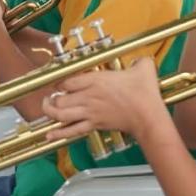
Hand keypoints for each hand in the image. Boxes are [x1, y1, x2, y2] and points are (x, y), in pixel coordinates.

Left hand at [43, 58, 167, 140]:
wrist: (147, 116)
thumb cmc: (145, 93)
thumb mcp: (144, 69)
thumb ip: (140, 61)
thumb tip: (143, 60)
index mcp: (96, 80)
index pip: (67, 80)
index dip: (59, 82)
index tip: (59, 82)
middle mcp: (88, 96)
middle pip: (59, 99)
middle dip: (51, 98)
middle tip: (50, 97)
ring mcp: (90, 112)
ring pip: (61, 114)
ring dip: (50, 112)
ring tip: (48, 108)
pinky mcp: (94, 125)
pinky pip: (72, 130)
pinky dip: (59, 133)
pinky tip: (49, 134)